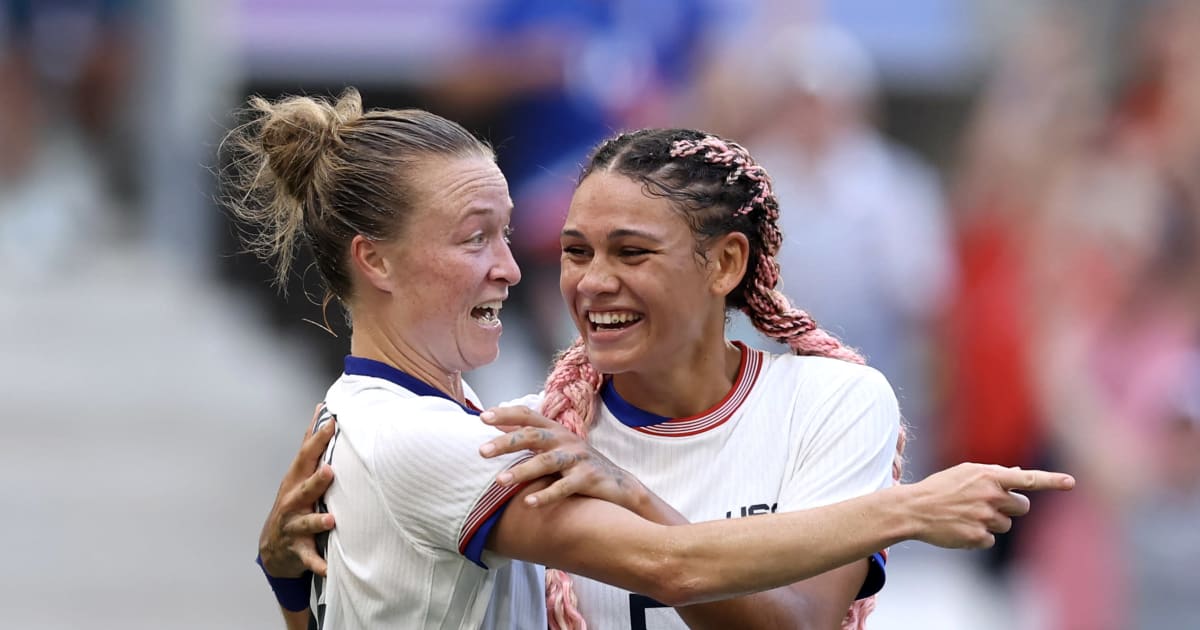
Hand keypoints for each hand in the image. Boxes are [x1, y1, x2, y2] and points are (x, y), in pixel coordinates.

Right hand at [258, 404, 336, 577]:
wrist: (273, 548)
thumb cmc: (294, 503)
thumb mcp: (299, 474)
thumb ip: (312, 445)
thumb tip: (321, 409)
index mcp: (296, 482)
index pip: (306, 457)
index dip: (318, 440)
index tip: (332, 422)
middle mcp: (292, 503)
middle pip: (304, 489)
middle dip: (316, 480)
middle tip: (329, 471)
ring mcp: (293, 528)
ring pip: (305, 524)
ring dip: (317, 523)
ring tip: (330, 521)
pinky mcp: (298, 551)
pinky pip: (309, 559)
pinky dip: (318, 564)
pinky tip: (329, 568)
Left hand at [479, 405, 642, 509]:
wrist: (619, 485)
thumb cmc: (580, 465)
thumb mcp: (556, 446)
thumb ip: (529, 435)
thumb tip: (497, 422)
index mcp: (555, 431)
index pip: (528, 415)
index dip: (506, 414)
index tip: (482, 417)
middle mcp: (565, 440)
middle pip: (533, 436)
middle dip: (506, 442)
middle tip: (482, 451)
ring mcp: (578, 458)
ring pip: (546, 462)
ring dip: (521, 471)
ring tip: (499, 481)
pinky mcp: (589, 478)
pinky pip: (564, 487)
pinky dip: (546, 495)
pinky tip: (529, 503)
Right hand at [906, 463, 1074, 548]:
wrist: (914, 509)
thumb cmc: (940, 488)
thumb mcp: (965, 473)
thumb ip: (994, 474)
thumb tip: (1019, 474)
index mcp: (989, 476)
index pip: (1028, 479)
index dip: (1052, 481)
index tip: (1071, 482)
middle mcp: (990, 495)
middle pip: (1022, 507)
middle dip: (1011, 507)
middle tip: (990, 505)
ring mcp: (984, 517)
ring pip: (1006, 525)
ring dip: (993, 522)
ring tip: (968, 515)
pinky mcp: (977, 537)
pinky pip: (991, 540)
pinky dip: (979, 536)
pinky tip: (962, 528)